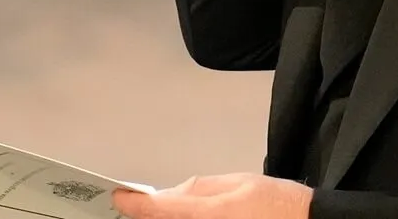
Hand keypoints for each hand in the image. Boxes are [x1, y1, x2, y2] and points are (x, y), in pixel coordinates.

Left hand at [112, 173, 311, 218]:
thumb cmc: (278, 204)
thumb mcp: (239, 182)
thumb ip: (201, 188)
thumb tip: (171, 193)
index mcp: (207, 215)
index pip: (157, 210)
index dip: (133, 204)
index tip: (119, 197)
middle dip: (150, 214)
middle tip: (138, 205)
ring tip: (160, 209)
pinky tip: (190, 216)